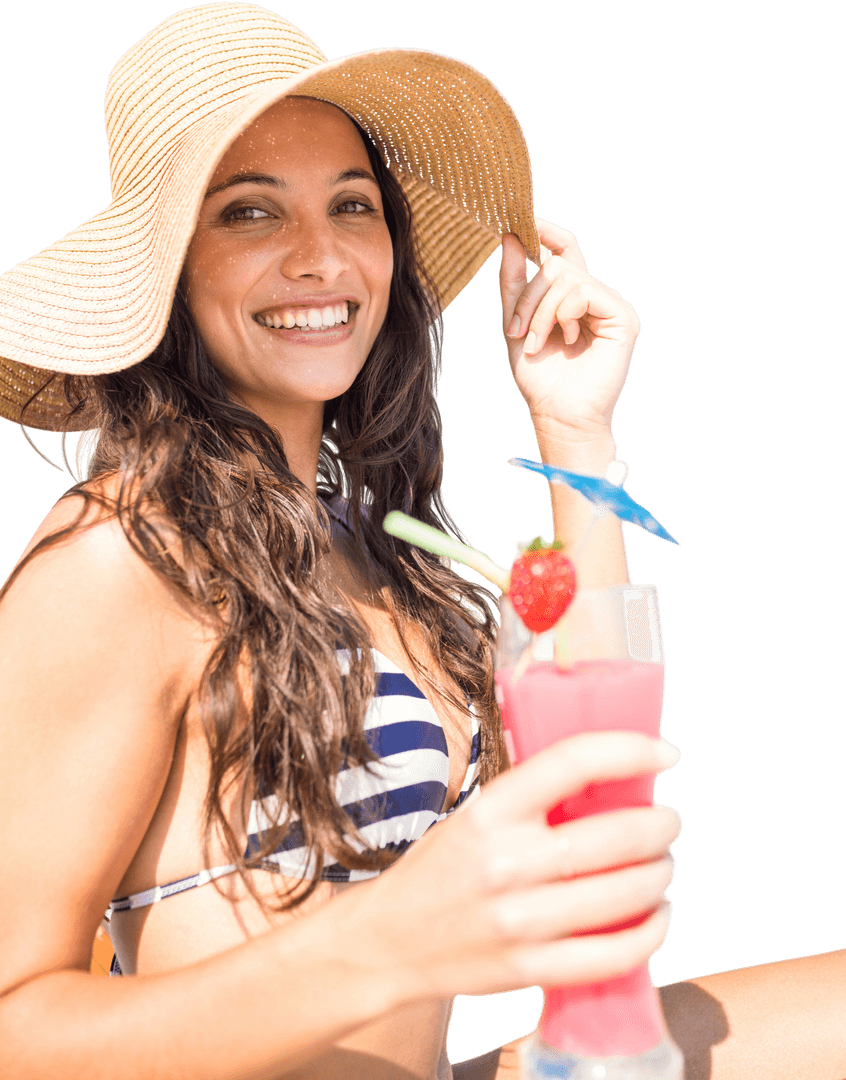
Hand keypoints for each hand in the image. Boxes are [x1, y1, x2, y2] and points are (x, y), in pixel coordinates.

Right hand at [347, 731, 681, 1001]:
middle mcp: (506, 861)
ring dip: (661, 875)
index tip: (665, 754)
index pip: (574, 762)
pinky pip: (615, 954)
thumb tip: (614, 777)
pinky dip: (651, 933)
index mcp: (492, 810)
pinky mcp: (529, 968)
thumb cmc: (440, 869)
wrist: (388, 942)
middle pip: (618, 835)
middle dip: (662, 825)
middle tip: (668, 822)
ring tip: (661, 867)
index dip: (632, 750)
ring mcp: (519, 920)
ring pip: (626, 893)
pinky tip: (656, 917)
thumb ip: (533, 799)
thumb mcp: (474, 815)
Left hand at [499, 218, 641, 444]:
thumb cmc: (539, 378)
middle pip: (557, 264)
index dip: (546, 232)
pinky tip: (566, 339)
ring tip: (539, 342)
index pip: (563, 250)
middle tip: (517, 331)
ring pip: (567, 277)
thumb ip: (513, 283)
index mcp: (571, 297)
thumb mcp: (515, 324)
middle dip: (529, 296)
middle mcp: (594, 296)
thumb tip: (510, 237)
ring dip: (542, 311)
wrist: (557, 415)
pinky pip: (585, 291)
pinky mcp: (623, 318)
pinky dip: (564, 314)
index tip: (523, 219)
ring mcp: (610, 305)